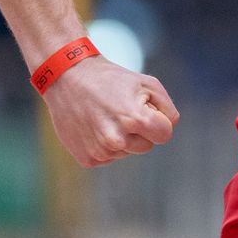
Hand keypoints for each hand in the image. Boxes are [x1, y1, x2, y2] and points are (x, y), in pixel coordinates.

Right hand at [43, 56, 180, 167]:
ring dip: (122, 138)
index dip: (158, 121)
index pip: (164, 135)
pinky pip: (110, 157)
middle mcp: (117, 140)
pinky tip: (95, 126)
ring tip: (106, 116)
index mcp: (135, 120)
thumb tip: (169, 128)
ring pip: (127, 152)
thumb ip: (167, 108)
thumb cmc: (112, 79)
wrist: (69, 79)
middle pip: (146, 146)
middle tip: (122, 110)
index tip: (145, 110)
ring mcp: (100, 151)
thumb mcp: (147, 83)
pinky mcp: (87, 159)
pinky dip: (105, 145)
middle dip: (140, 131)